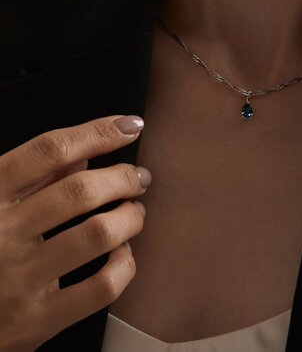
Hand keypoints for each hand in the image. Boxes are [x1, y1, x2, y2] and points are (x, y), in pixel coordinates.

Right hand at [0, 115, 150, 351]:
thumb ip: (34, 177)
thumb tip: (85, 153)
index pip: (49, 150)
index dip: (97, 132)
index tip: (131, 125)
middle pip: (80, 190)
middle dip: (124, 177)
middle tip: (140, 178)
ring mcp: (16, 280)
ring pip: (98, 234)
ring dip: (130, 217)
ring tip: (135, 212)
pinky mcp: (34, 321)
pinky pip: (101, 287)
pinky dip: (125, 264)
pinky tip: (124, 253)